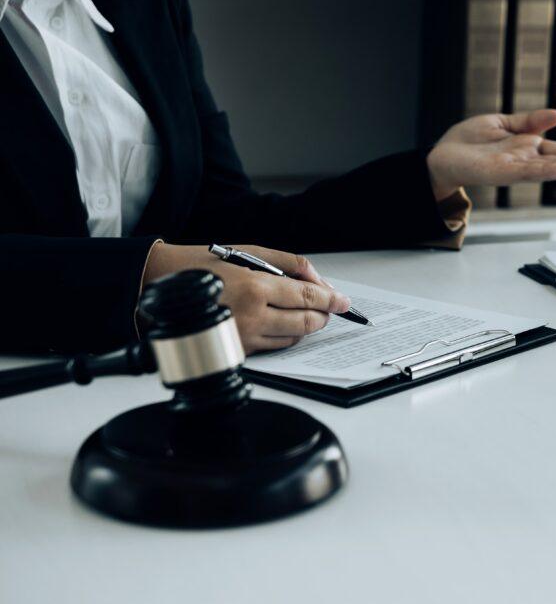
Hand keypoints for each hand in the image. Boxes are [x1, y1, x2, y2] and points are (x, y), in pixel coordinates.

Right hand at [142, 243, 349, 353]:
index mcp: (255, 287)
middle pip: (305, 322)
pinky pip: (275, 347)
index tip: (345, 302)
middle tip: (331, 308)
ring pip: (293, 338)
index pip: (307, 298)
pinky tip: (286, 323)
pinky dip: (287, 336)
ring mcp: (243, 337)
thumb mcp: (249, 252)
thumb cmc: (205, 265)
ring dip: (307, 326)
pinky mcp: (236, 351)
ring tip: (308, 313)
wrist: (161, 287)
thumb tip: (319, 280)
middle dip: (323, 315)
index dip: (332, 300)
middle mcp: (251, 316)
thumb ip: (289, 264)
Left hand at [426, 109, 555, 200]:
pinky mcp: (500, 173)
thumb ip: (530, 121)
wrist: (442, 155)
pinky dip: (545, 171)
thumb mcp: (503, 123)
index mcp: (530, 147)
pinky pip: (526, 172)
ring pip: (549, 168)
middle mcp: (527, 160)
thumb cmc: (470, 141)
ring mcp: (516, 168)